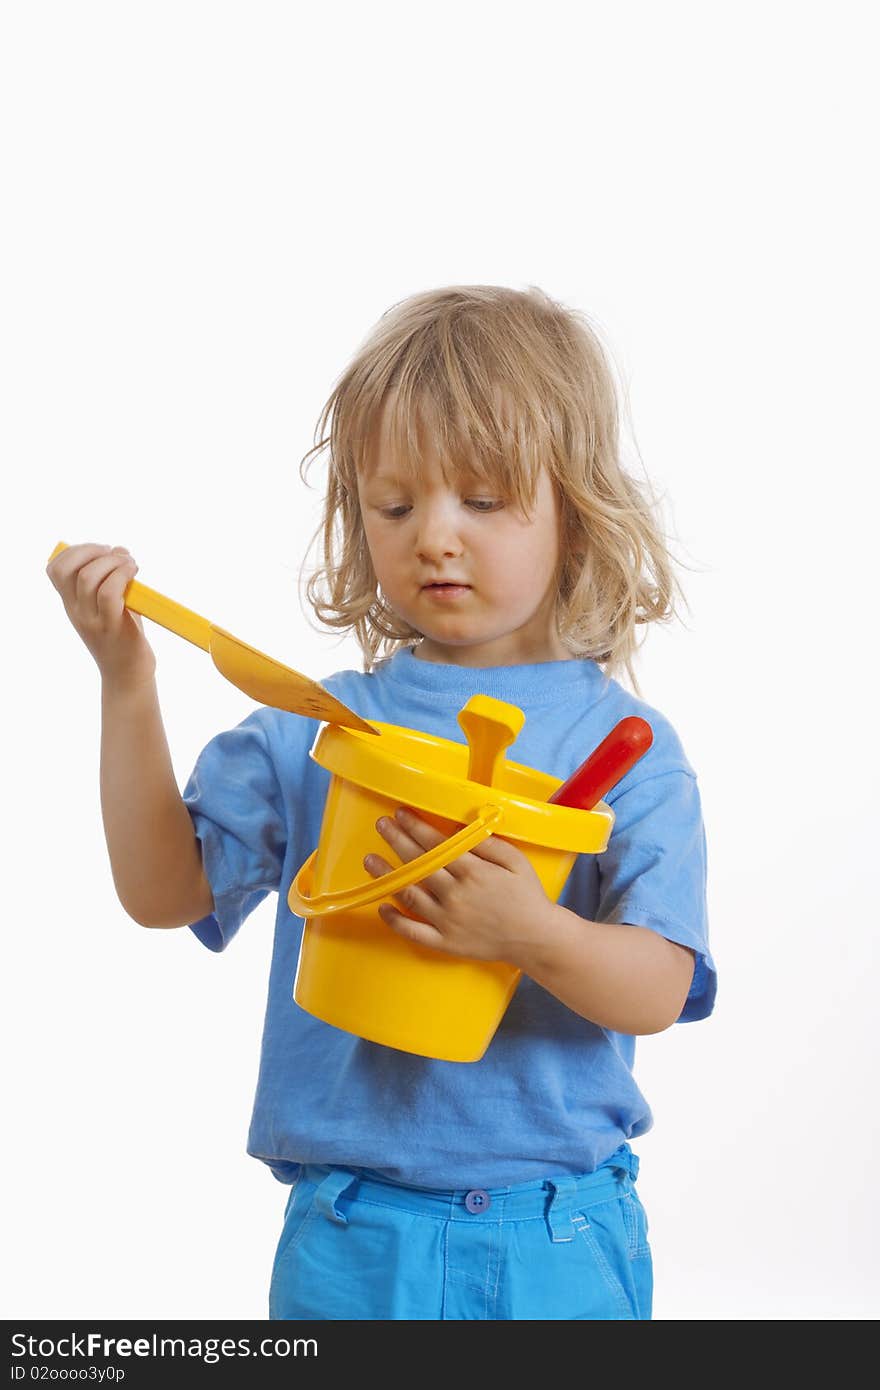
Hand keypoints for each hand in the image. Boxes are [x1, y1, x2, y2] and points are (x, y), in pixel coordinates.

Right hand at [46, 541, 156, 689]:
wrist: (128, 676)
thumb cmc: (124, 637)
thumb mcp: (111, 606)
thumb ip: (111, 579)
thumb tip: (119, 550)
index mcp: (72, 604)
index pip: (55, 570)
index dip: (74, 551)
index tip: (100, 550)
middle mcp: (77, 611)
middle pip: (67, 569)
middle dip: (91, 550)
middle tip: (115, 554)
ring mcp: (92, 620)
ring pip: (89, 578)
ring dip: (112, 561)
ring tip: (130, 563)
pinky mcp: (111, 627)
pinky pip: (109, 593)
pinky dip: (122, 575)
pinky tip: (134, 572)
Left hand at [363, 806, 553, 963]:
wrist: (535, 939)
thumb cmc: (527, 896)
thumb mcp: (515, 861)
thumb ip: (487, 843)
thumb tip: (462, 827)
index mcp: (473, 872)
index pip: (436, 844)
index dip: (415, 827)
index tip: (400, 814)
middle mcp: (456, 895)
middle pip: (418, 863)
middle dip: (396, 841)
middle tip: (381, 825)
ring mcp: (447, 921)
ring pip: (409, 894)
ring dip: (387, 875)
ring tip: (370, 860)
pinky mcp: (445, 942)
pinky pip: (413, 931)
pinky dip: (395, 920)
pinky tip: (382, 906)